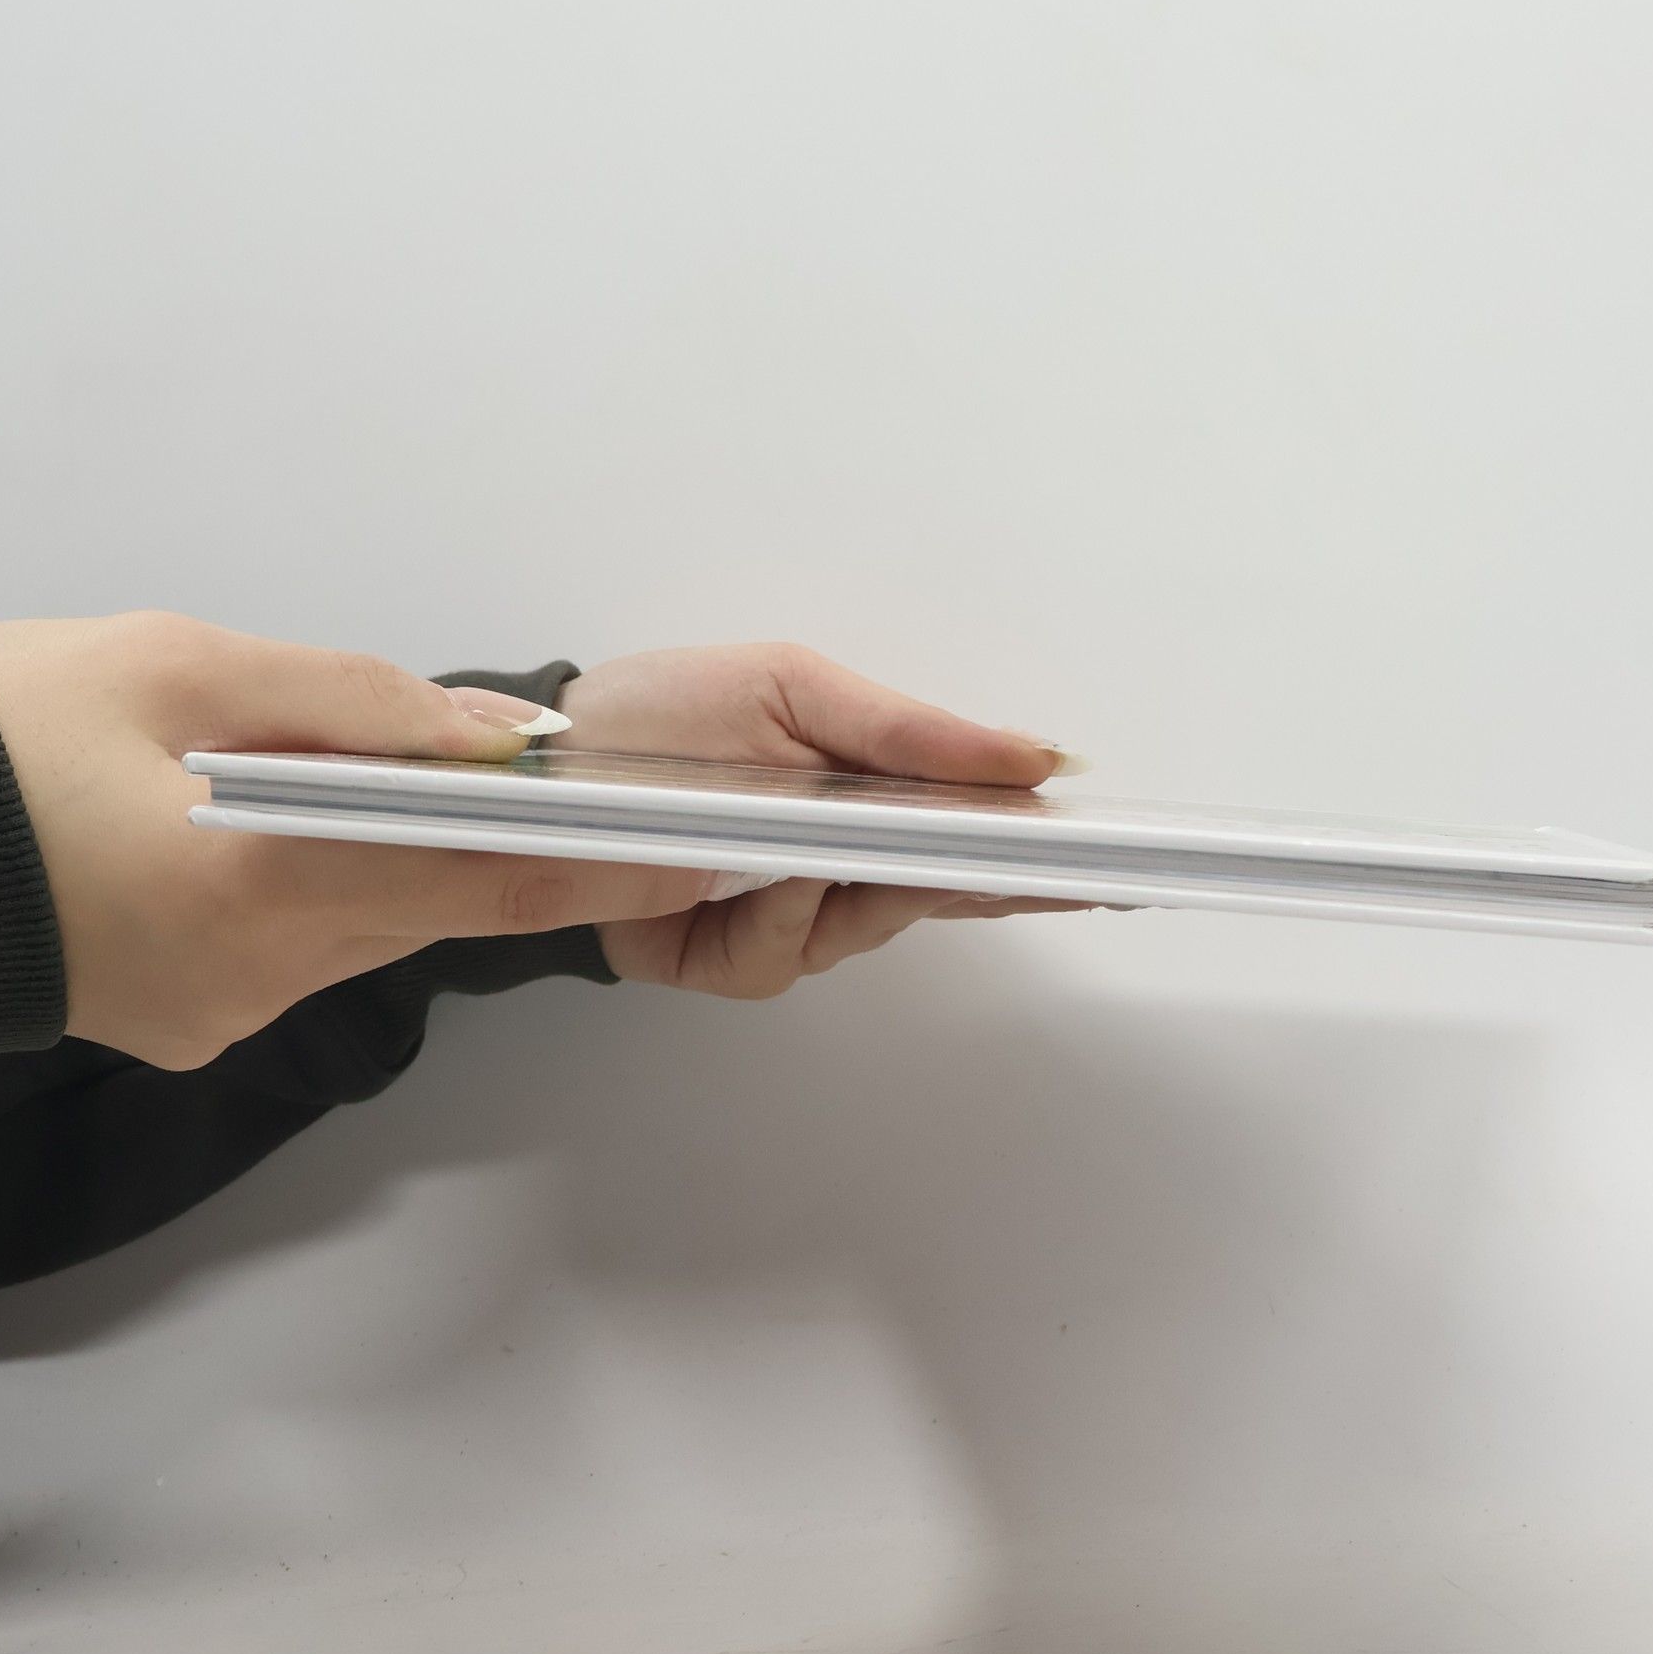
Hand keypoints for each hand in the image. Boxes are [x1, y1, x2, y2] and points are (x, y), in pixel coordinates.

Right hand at [0, 614, 756, 1067]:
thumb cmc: (1, 740)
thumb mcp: (175, 664)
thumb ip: (352, 700)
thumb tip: (487, 732)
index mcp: (259, 882)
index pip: (489, 883)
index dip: (604, 869)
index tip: (694, 855)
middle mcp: (259, 973)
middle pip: (435, 902)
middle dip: (484, 839)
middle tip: (517, 776)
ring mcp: (227, 1013)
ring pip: (372, 925)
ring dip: (388, 858)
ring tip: (322, 779)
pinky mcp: (199, 1024)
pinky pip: (306, 951)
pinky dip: (320, 891)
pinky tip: (261, 836)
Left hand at [554, 643, 1091, 997]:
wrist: (537, 772)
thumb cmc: (665, 714)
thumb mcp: (795, 690)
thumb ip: (914, 734)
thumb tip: (1039, 757)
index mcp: (872, 789)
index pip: (981, 827)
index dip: (1045, 850)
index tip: (1115, 862)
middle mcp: (847, 861)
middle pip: (949, 888)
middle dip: (992, 879)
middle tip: (1054, 873)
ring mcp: (797, 919)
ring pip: (873, 924)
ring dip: (855, 884)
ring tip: (815, 843)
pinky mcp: (739, 963)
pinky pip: (788, 956)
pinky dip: (774, 916)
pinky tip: (757, 876)